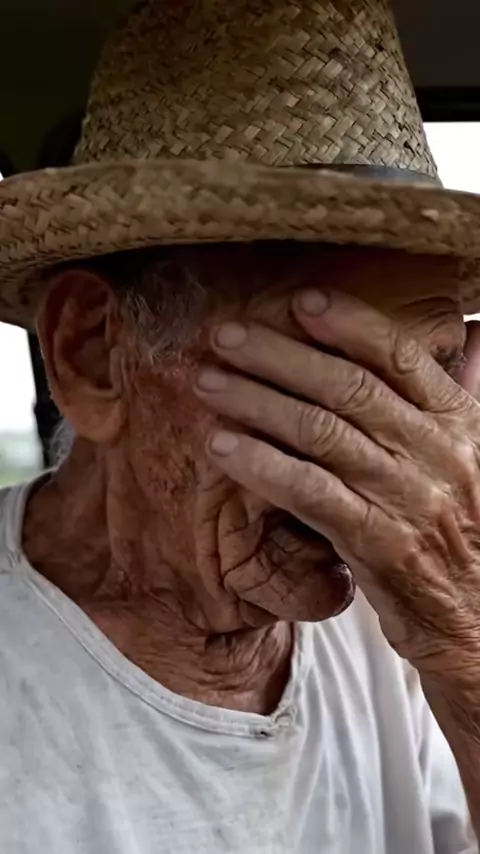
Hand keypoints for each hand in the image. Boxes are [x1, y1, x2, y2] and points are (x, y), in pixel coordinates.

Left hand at [194, 289, 479, 684]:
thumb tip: (475, 336)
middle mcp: (438, 454)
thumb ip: (466, 397)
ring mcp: (409, 499)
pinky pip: (309, 492)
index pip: (402, 358)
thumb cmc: (457, 534)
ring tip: (207, 381)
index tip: (299, 300)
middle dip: (279, 355)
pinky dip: (261, 464)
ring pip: (321, 433)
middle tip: (225, 334)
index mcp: (461, 425)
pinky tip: (222, 445)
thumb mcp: (474, 460)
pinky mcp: (379, 544)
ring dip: (256, 401)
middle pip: (348, 387)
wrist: (476, 621)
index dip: (350, 323)